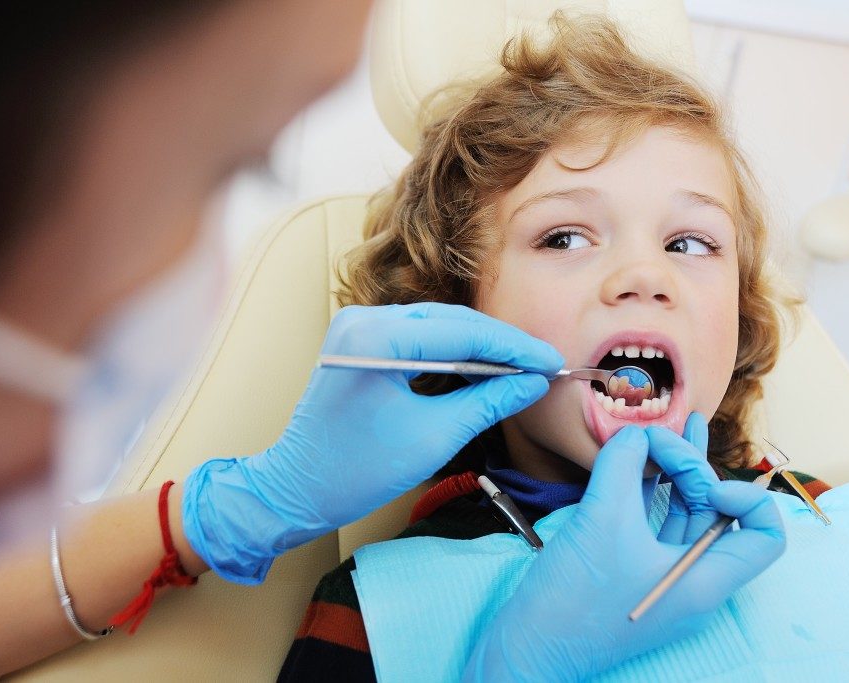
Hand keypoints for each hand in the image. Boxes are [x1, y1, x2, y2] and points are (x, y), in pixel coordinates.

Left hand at [182, 303, 563, 582]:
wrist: (297, 487)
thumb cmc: (357, 471)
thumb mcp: (434, 438)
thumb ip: (488, 401)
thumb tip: (533, 383)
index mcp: (376, 340)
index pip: (464, 333)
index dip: (515, 348)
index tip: (552, 361)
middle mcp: (364, 319)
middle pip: (452, 321)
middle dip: (502, 344)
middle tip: (544, 364)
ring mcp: (358, 325)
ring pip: (438, 324)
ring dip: (480, 345)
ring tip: (522, 366)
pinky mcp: (359, 338)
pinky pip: (418, 335)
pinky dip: (453, 349)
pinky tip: (484, 364)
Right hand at [463, 414, 785, 680]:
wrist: (530, 647)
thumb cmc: (575, 597)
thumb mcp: (603, 516)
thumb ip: (624, 462)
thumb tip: (635, 434)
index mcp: (706, 580)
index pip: (765, 535)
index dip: (747, 498)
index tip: (706, 483)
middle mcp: (693, 580)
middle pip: (718, 513)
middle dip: (696, 469)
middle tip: (660, 441)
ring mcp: (662, 577)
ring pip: (685, 515)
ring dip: (678, 472)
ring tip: (675, 429)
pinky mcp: (633, 572)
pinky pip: (655, 524)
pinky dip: (650, 491)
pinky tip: (637, 461)